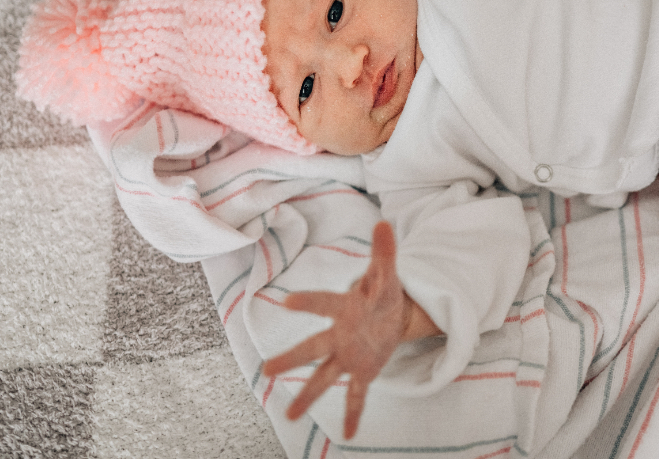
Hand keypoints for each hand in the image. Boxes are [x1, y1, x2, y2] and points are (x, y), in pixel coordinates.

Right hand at [262, 221, 405, 439]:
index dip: (308, 301)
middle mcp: (339, 334)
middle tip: (267, 370)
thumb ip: (384, 252)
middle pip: (314, 347)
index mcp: (344, 307)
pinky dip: (354, 413)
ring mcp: (348, 354)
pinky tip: (350, 434)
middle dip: (292, 358)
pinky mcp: (363, 370)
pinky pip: (356, 394)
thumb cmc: (382, 292)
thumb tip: (383, 224)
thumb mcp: (387, 274)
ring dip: (309, 394)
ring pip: (325, 375)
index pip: (325, 303)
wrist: (392, 315)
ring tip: (289, 416)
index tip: (287, 301)